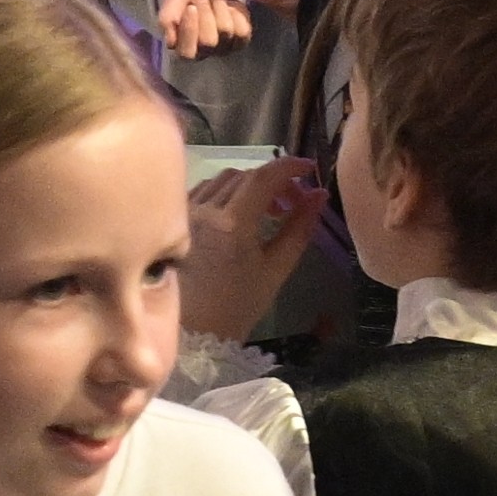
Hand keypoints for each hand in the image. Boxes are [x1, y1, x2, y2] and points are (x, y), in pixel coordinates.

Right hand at [150, 0, 252, 57]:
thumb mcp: (172, 1)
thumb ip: (167, 20)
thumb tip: (171, 43)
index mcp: (182, 47)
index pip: (187, 53)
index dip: (190, 30)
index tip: (190, 7)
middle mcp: (204, 52)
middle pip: (208, 42)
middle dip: (205, 13)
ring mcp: (224, 47)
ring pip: (225, 32)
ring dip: (218, 7)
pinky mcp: (241, 39)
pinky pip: (242, 30)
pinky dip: (235, 13)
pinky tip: (228, 6)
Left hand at [177, 160, 326, 347]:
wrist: (194, 329)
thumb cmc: (238, 304)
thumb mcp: (276, 269)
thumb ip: (299, 228)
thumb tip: (319, 195)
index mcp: (233, 223)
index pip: (264, 177)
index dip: (290, 166)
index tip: (310, 168)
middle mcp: (206, 210)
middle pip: (245, 175)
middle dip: (274, 179)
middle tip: (294, 199)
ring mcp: (187, 212)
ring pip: (223, 178)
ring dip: (250, 184)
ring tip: (269, 207)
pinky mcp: (177, 218)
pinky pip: (204, 189)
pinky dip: (227, 191)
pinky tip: (239, 211)